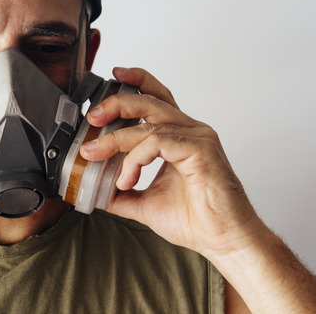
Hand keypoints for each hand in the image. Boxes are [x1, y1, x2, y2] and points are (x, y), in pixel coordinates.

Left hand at [79, 67, 264, 257]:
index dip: (137, 81)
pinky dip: (134, 159)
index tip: (114, 76)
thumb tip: (94, 188)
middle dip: (116, 104)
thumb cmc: (197, 220)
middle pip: (150, 100)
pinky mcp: (200, 150)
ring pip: (148, 123)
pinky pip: (157, 143)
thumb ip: (121, 191)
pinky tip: (127, 179)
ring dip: (116, 139)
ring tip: (96, 155)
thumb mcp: (145, 202)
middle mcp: (190, 131)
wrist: (223, 241)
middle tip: (92, 118)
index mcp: (180, 136)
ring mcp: (197, 138)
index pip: (157, 97)